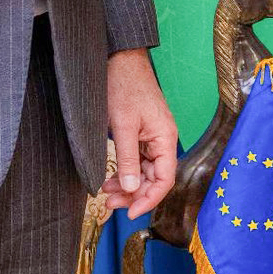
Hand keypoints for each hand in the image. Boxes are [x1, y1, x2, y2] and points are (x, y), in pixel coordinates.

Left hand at [103, 48, 175, 216]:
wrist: (119, 60)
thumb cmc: (123, 87)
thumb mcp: (123, 126)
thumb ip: (128, 159)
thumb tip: (131, 189)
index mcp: (165, 138)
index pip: (165, 179)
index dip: (149, 199)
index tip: (130, 213)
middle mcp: (163, 139)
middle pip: (154, 178)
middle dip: (134, 194)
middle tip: (111, 204)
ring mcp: (152, 137)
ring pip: (144, 171)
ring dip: (128, 185)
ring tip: (107, 192)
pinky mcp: (141, 133)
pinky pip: (137, 160)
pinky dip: (125, 171)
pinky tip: (111, 178)